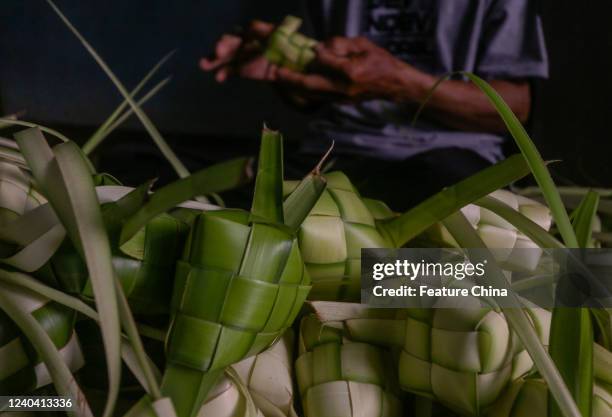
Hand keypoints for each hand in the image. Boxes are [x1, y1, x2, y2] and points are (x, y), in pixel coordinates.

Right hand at [199, 20, 278, 81]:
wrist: (283, 66)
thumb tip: (253, 28)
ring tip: (203, 64)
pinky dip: (223, 73)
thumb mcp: (278, 37)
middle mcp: (242, 42)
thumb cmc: (281, 48)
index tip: (240, 40)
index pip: (244, 32)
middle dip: (223, 46)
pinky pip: (228, 70)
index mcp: (253, 32)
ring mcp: (239, 55)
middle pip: (230, 42)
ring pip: (224, 56)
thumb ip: (266, 32)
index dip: (241, 35)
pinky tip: (218, 77)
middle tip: (218, 51)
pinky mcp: (239, 68)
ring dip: (214, 60)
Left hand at [277, 36, 421, 100]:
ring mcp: (341, 99)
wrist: (396, 86)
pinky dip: (304, 92)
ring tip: (280, 81)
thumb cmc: (381, 62)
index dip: (315, 54)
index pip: (324, 62)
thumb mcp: (363, 45)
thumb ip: (340, 45)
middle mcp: (343, 89)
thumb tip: (318, 49)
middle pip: (311, 85)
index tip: (311, 49)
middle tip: (276, 73)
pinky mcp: (340, 103)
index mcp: (351, 72)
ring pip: (311, 95)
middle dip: (291, 79)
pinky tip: (296, 86)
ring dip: (294, 88)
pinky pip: (317, 98)